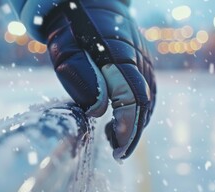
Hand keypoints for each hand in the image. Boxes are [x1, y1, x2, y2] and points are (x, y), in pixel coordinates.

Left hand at [43, 0, 155, 158]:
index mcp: (120, 59)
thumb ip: (82, 79)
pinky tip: (124, 118)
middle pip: (144, 104)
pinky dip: (139, 109)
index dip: (127, 128)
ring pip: (148, 99)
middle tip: (117, 153)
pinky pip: (147, 89)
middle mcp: (137, 60)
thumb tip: (99, 111)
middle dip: (133, 133)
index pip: (132, 101)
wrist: (85, 2)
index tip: (117, 149)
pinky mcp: (141, 60)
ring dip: (136, 123)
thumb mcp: (66, 52)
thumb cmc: (70, 29)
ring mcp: (142, 59)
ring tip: (117, 139)